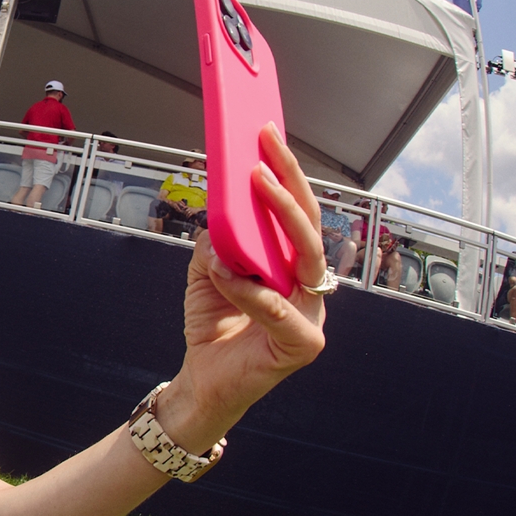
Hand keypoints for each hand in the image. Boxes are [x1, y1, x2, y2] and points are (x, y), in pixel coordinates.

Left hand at [157, 122, 325, 454]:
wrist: (203, 380)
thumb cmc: (212, 324)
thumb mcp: (206, 272)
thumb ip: (214, 244)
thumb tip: (218, 219)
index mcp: (293, 266)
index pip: (298, 213)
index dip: (287, 174)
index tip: (266, 135)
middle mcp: (310, 286)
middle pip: (310, 226)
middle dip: (290, 181)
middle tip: (266, 149)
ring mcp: (312, 315)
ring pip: (307, 258)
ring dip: (283, 216)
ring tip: (257, 184)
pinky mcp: (303, 344)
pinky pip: (278, 308)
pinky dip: (249, 289)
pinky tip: (224, 273)